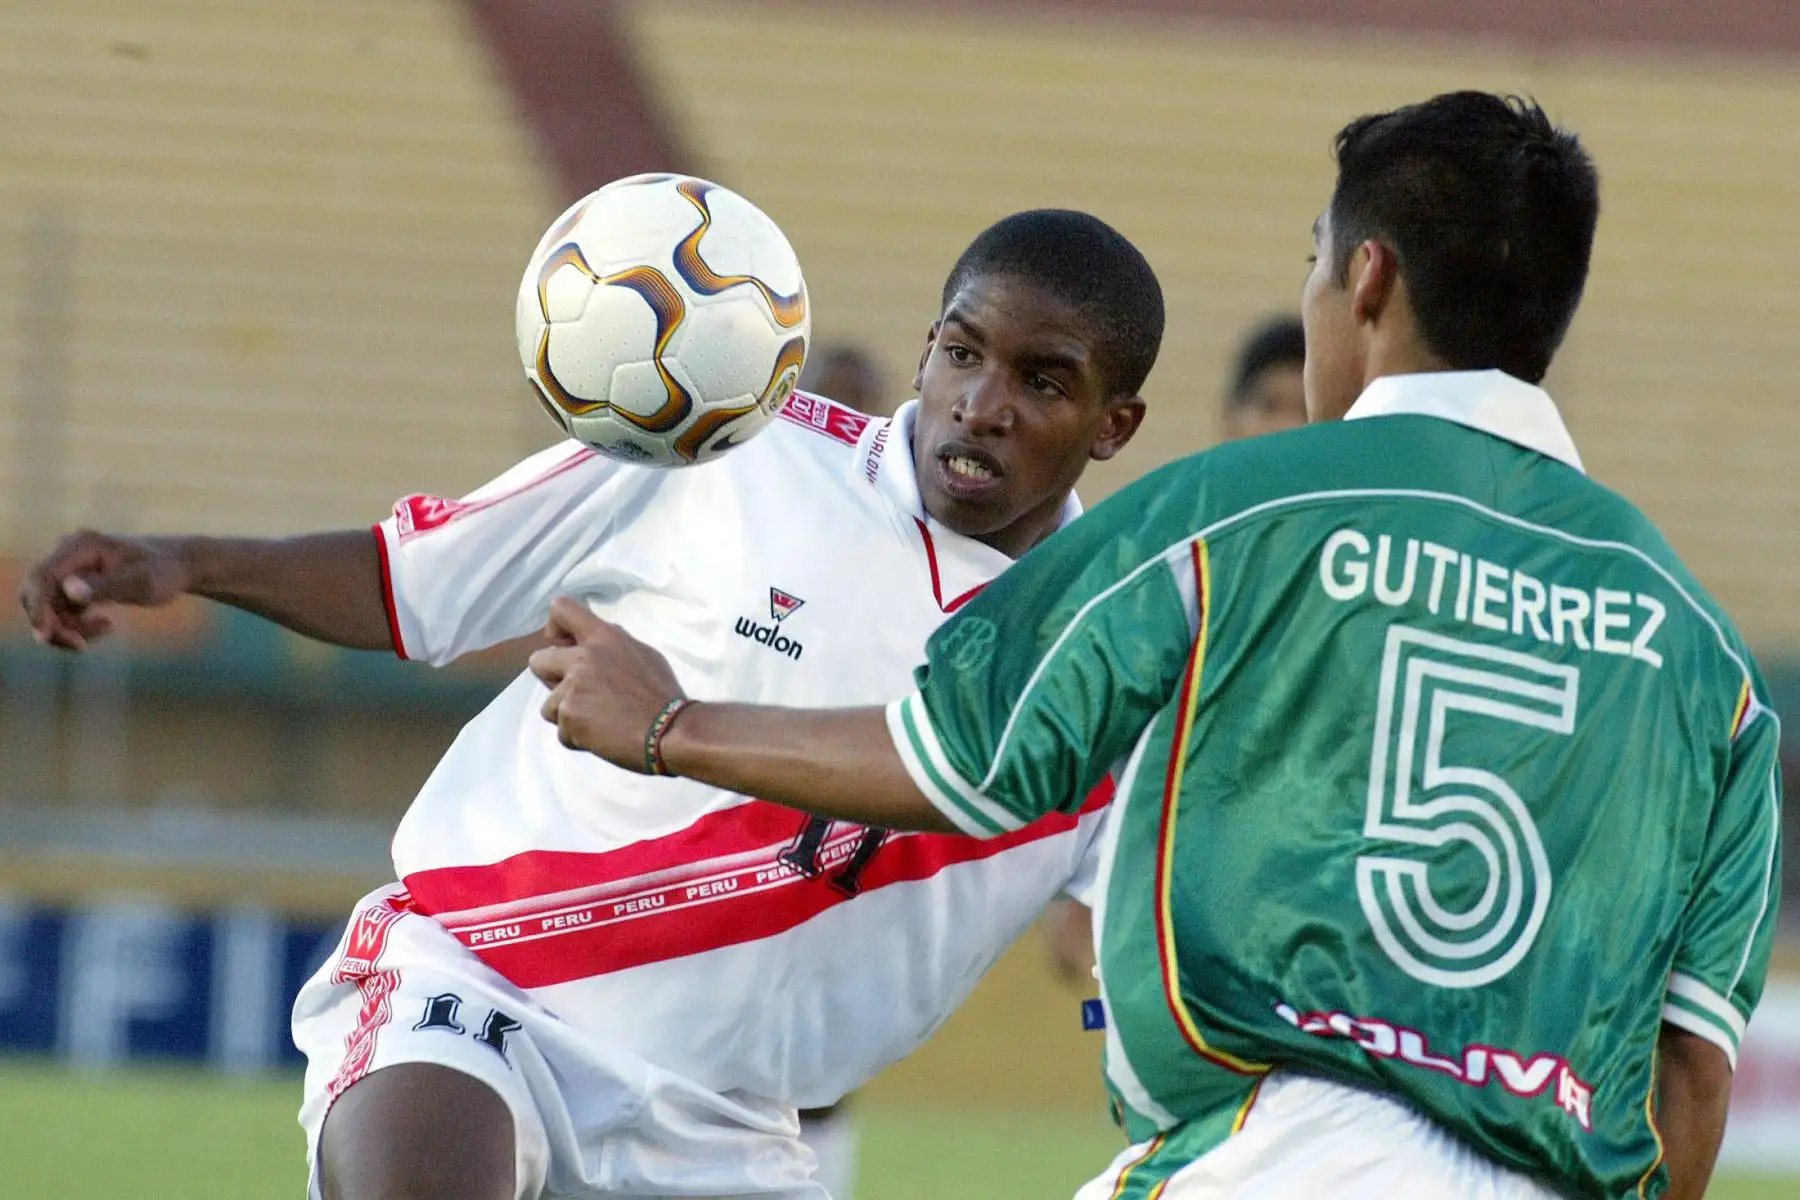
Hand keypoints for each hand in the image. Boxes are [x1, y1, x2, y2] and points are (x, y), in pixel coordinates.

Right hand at [18, 530, 191, 650]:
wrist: (178, 566)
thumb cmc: (165, 571)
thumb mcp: (143, 582)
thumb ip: (106, 586)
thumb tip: (70, 591)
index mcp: (82, 545)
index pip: (41, 576)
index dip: (37, 606)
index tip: (46, 635)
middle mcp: (68, 553)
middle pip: (36, 594)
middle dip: (52, 624)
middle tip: (81, 645)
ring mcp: (69, 569)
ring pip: (47, 608)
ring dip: (68, 628)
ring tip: (106, 628)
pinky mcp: (73, 584)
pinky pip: (59, 612)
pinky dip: (74, 627)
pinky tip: (106, 626)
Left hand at [529, 596, 685, 768]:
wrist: (671, 731)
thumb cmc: (663, 695)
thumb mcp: (643, 655)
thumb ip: (613, 648)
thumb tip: (595, 647)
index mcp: (604, 637)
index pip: (562, 609)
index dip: (554, 628)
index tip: (562, 645)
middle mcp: (583, 658)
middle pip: (537, 661)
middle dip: (551, 680)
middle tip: (578, 694)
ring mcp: (573, 689)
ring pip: (549, 705)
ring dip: (569, 716)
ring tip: (599, 722)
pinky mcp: (569, 718)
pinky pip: (563, 732)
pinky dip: (579, 738)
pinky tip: (603, 736)